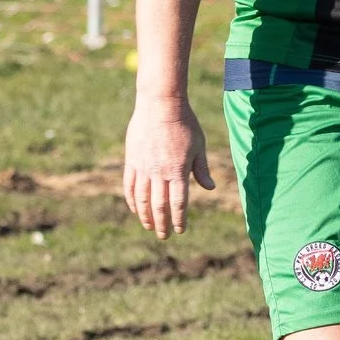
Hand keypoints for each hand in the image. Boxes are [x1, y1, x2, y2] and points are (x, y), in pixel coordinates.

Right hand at [123, 94, 215, 238]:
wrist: (160, 104)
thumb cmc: (185, 123)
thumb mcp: (199, 145)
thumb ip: (201, 169)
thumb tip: (210, 188)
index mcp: (178, 170)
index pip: (178, 203)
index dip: (179, 219)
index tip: (180, 230)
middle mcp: (159, 172)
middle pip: (159, 206)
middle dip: (162, 223)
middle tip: (164, 236)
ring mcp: (143, 167)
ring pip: (141, 199)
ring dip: (145, 216)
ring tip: (150, 226)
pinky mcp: (132, 160)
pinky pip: (129, 186)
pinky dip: (131, 201)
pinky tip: (135, 210)